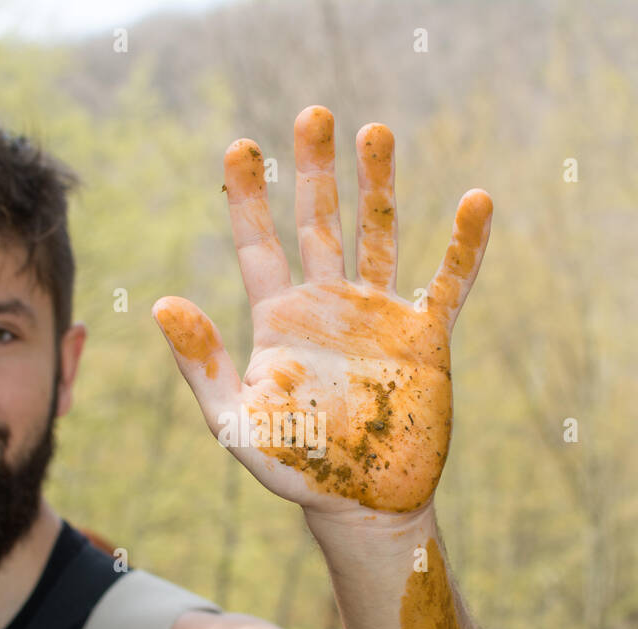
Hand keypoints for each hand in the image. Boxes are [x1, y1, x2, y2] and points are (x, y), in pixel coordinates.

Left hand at [152, 105, 492, 515]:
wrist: (364, 505)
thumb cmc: (295, 470)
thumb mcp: (235, 422)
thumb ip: (202, 364)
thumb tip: (162, 302)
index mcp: (279, 319)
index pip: (259, 243)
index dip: (248, 195)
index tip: (241, 146)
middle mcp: (327, 305)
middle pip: (318, 220)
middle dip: (313, 168)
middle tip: (313, 113)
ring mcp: (377, 316)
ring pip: (379, 233)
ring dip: (378, 184)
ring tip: (374, 131)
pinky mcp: (424, 337)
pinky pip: (447, 282)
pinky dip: (462, 246)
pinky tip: (475, 200)